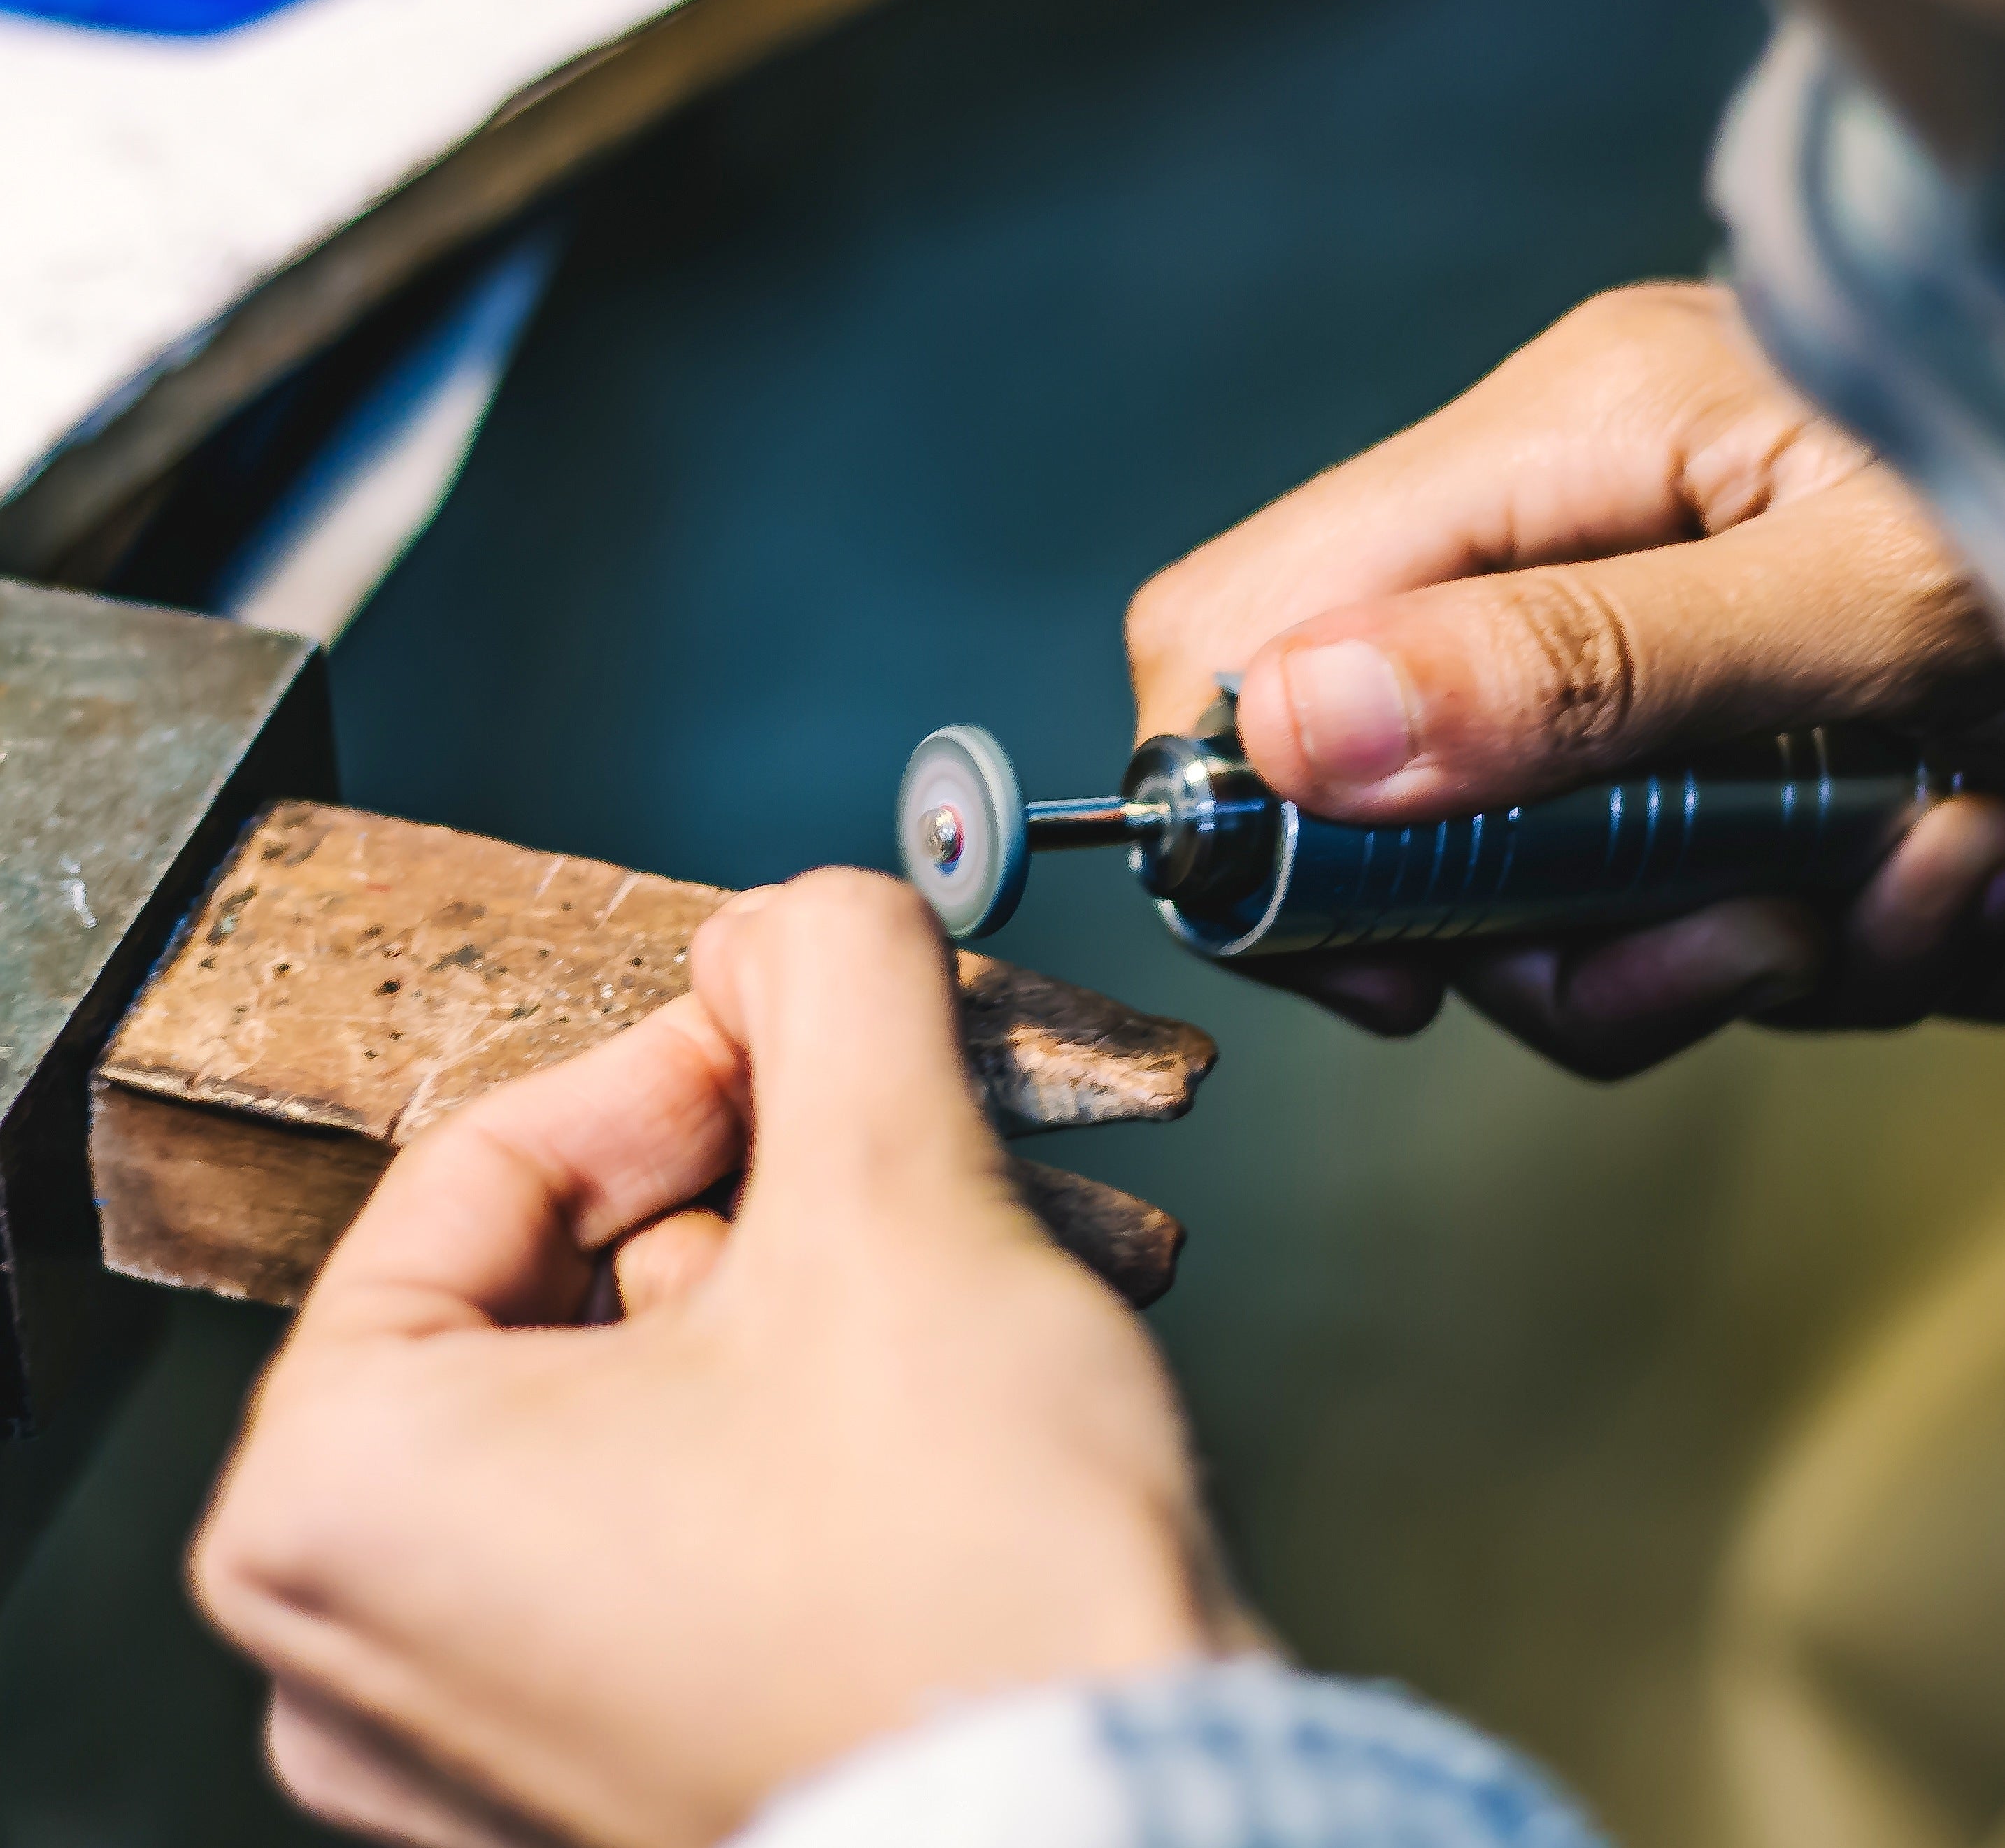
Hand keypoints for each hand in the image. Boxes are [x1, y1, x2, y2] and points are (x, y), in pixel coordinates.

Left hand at [192, 871, 1237, 1847]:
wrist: (1120, 1845)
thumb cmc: (971, 1605)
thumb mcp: (897, 1201)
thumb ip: (836, 985)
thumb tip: (801, 919)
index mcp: (336, 1498)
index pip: (489, 1164)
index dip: (674, 1069)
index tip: (798, 1043)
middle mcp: (356, 1643)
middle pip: (552, 1278)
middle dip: (735, 1190)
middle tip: (874, 1164)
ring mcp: (469, 1726)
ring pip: (615, 1389)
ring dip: (774, 1301)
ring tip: (910, 1308)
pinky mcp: (587, 1763)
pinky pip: (649, 1511)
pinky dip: (770, 1427)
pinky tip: (894, 1429)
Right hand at [1127, 282, 2004, 1075]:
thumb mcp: (1864, 614)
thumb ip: (1575, 668)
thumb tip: (1286, 734)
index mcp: (1552, 439)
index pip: (1229, 622)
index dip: (1246, 811)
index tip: (1391, 963)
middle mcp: (1548, 533)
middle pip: (1347, 780)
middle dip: (1498, 930)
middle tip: (1700, 952)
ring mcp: (1607, 641)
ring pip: (1485, 875)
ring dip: (1647, 960)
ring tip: (1852, 924)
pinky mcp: (1675, 731)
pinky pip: (1612, 896)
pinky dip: (1734, 950)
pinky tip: (1890, 902)